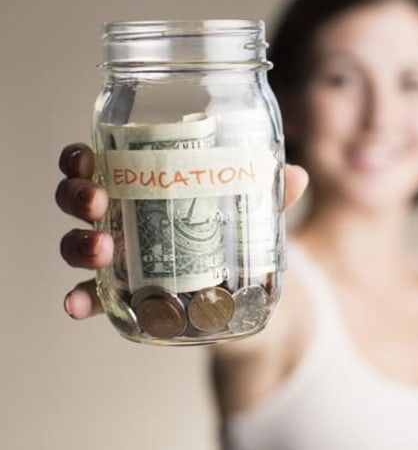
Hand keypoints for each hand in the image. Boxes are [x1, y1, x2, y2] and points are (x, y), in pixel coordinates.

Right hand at [55, 143, 308, 319]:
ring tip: (101, 248)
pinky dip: (80, 299)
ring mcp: (120, 260)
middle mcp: (124, 219)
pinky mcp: (126, 299)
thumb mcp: (255, 212)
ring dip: (78, 244)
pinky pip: (94, 298)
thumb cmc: (239, 237)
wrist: (250, 298)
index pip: (99, 163)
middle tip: (97, 200)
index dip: (80, 158)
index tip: (88, 157)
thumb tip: (296, 176)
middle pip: (80, 199)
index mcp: (145, 185)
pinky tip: (76, 304)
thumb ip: (271, 194)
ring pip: (78, 245)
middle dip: (77, 195)